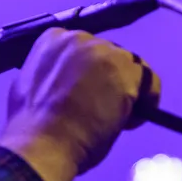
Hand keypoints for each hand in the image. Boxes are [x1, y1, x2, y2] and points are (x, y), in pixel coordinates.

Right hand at [0, 29, 160, 180]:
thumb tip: (65, 87)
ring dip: (127, 90)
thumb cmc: (35, 128)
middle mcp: (78, 38)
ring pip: (129, 66)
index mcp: (52, 40)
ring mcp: (103, 50)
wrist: (42, 143)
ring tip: (116, 118)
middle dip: (109, 80)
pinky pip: (149, 81)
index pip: (83, 49)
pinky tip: (131, 121)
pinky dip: (147, 100)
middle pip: (108, 54)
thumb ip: (53, 77)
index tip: (88, 93)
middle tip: (102, 109)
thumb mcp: (33, 89)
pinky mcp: (125, 68)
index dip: (89, 73)